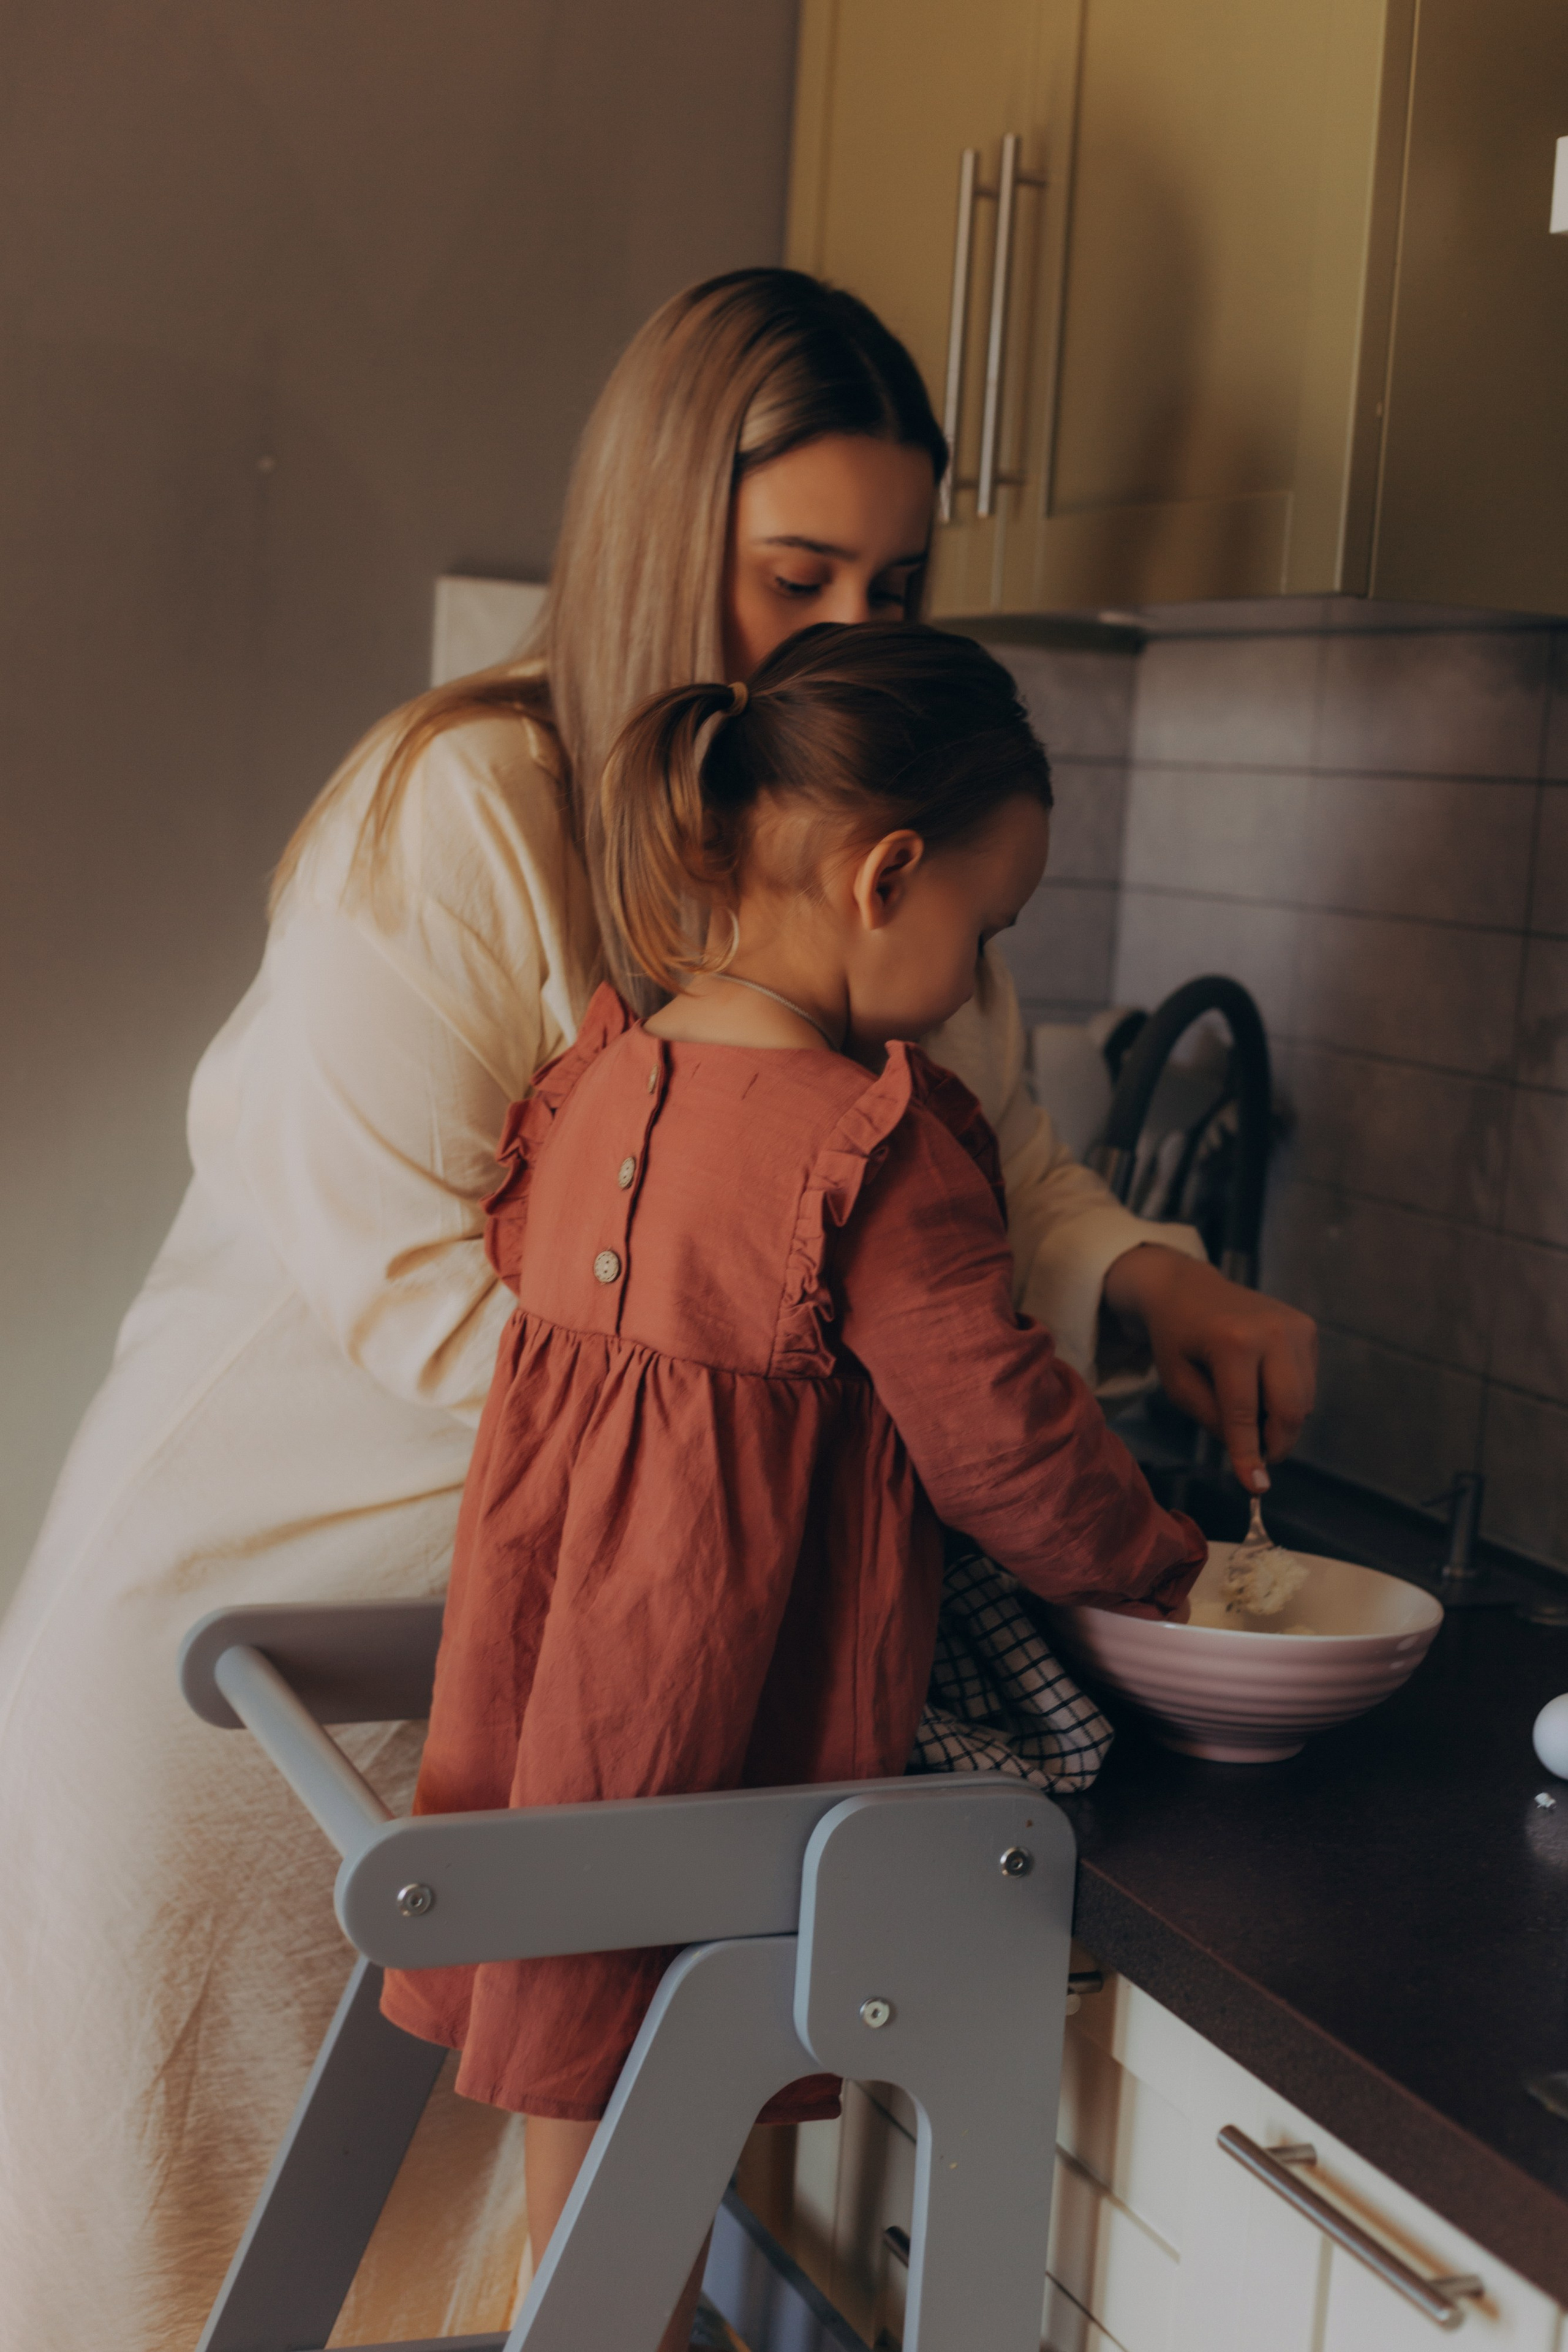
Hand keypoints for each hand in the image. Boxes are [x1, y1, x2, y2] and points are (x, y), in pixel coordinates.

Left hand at [1100, 1244, 1316, 1492]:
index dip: (1249, 1455)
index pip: (1244, 1413)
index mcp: (1233, 1341)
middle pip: (1290, 1411)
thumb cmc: (1177, 1340)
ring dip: (1280, 1421)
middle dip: (1276, 1444)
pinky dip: (1287, 1398)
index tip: (1256, 1488)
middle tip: (1257, 1459)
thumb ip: (1214, 1421)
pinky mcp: (1307, 1328)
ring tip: (1247, 1408)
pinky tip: (1260, 1383)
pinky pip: (1307, 1384)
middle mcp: (1273, 1330)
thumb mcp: (1179, 1385)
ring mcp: (1296, 1326)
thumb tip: (1253, 1459)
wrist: (1188, 1289)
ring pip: (1303, 1402)